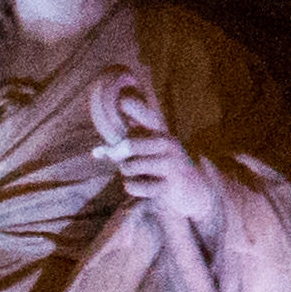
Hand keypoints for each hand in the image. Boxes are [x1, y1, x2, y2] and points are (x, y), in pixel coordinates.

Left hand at [90, 75, 225, 238]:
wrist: (194, 191)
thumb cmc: (162, 168)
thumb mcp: (146, 153)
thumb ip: (121, 149)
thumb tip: (96, 152)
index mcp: (161, 133)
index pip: (146, 115)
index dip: (134, 107)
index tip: (123, 100)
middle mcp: (167, 144)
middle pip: (128, 145)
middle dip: (119, 156)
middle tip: (124, 160)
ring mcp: (170, 164)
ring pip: (128, 167)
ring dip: (128, 174)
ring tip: (142, 174)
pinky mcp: (168, 186)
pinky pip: (133, 186)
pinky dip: (134, 188)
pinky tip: (147, 187)